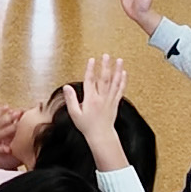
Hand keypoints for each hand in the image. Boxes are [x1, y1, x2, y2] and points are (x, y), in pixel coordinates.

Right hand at [63, 55, 128, 169]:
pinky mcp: (115, 102)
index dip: (90, 69)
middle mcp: (102, 98)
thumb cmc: (87, 126)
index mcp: (91, 99)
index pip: (90, 81)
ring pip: (114, 82)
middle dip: (105, 66)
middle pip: (104, 79)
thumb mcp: (74, 113)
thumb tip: (67, 87)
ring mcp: (110, 100)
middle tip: (106, 55)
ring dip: (117, 70)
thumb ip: (71, 99)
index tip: (91, 60)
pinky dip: (122, 81)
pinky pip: (120, 90)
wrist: (101, 135)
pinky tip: (123, 73)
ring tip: (119, 60)